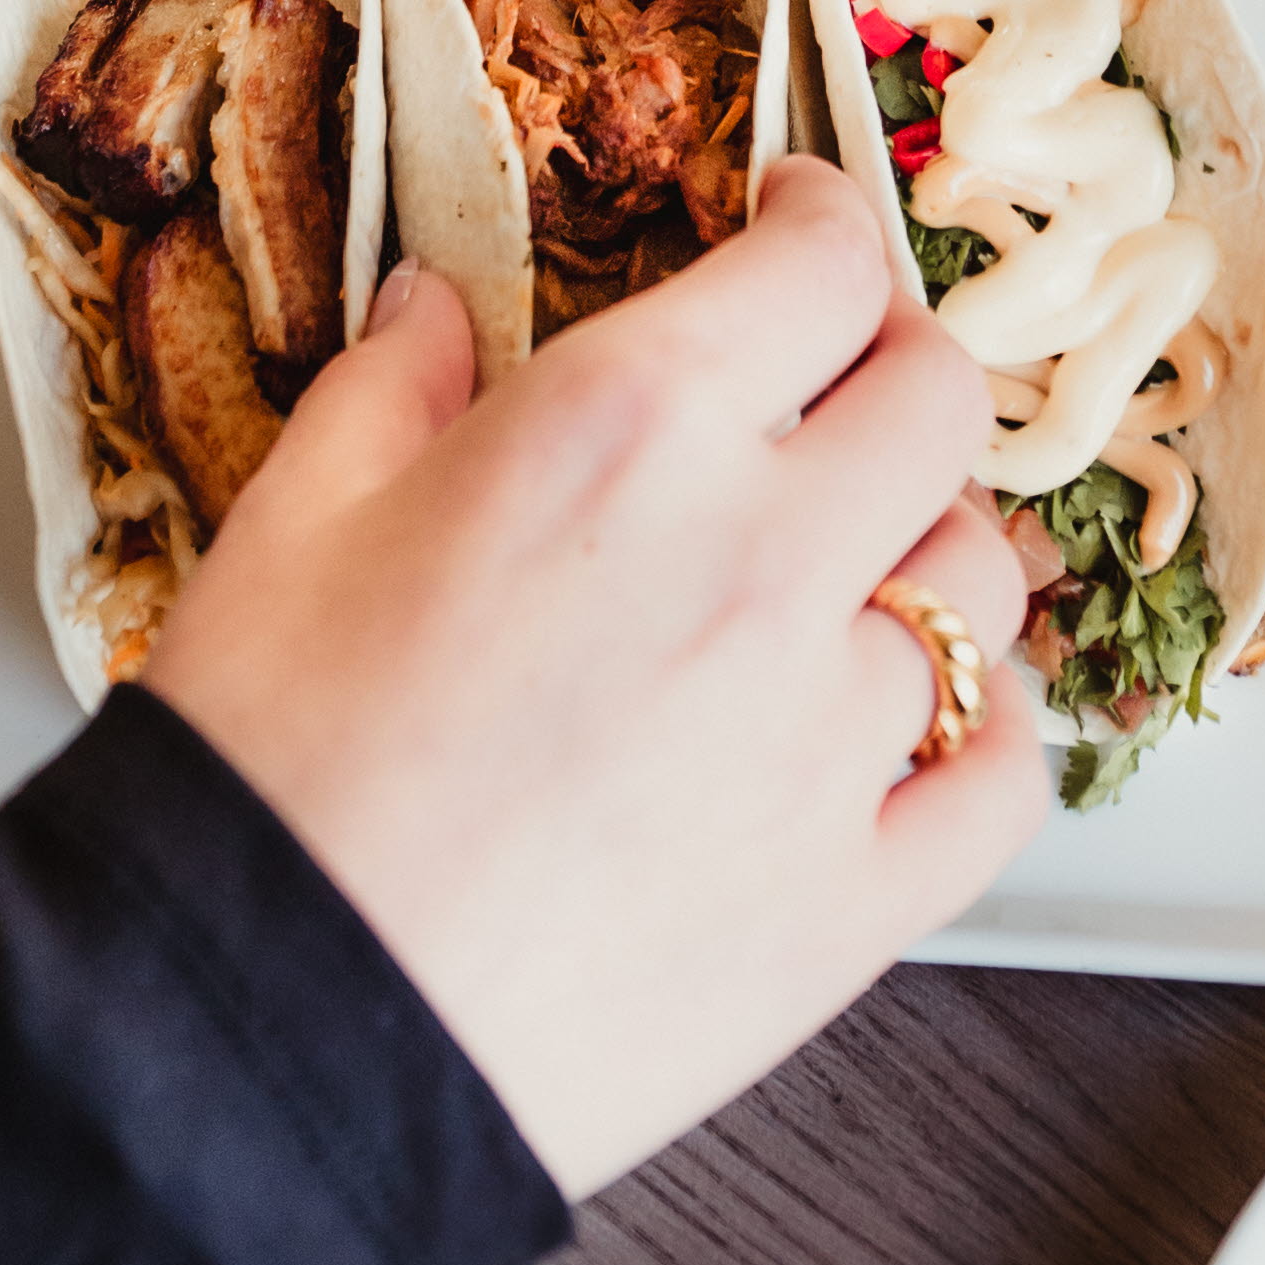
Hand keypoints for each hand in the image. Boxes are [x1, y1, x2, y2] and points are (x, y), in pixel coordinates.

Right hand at [146, 157, 1043, 1200]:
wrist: (263, 1044)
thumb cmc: (266, 779)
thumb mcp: (293, 524)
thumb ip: (393, 385)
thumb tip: (432, 305)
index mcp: (635, 431)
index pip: (821, 267)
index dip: (822, 220)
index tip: (801, 222)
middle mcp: (767, 557)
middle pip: (940, 401)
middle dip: (894, 365)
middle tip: (840, 384)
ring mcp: (831, 735)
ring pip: (982, 583)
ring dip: (929, 552)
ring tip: (858, 569)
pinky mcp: (855, 900)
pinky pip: (1001, 781)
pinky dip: (982, 739)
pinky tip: (921, 731)